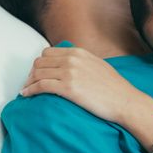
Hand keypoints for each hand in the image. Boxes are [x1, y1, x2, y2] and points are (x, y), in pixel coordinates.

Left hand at [20, 46, 142, 123]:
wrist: (125, 100)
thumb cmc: (115, 88)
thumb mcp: (98, 65)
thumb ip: (82, 62)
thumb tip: (70, 66)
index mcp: (79, 52)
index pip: (48, 52)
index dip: (40, 63)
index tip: (38, 73)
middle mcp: (72, 59)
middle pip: (40, 61)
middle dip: (32, 72)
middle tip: (30, 83)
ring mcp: (69, 73)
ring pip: (38, 72)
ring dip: (29, 81)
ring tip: (26, 90)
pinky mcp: (68, 88)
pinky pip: (41, 86)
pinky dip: (30, 90)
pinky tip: (27, 95)